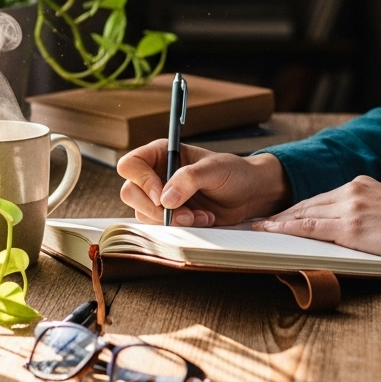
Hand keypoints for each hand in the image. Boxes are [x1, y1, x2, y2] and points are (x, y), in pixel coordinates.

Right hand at [117, 139, 289, 225]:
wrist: (249, 194)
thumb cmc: (234, 172)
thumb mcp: (214, 169)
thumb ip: (188, 179)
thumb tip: (164, 199)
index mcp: (162, 153)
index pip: (131, 165)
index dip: (142, 181)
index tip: (162, 195)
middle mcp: (156, 174)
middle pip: (130, 192)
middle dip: (156, 208)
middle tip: (184, 212)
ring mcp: (161, 197)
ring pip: (142, 213)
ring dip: (171, 220)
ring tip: (199, 216)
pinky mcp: (170, 216)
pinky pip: (158, 227)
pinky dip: (178, 228)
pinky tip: (201, 220)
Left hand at [251, 175, 380, 273]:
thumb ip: (368, 212)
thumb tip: (351, 228)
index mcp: (363, 184)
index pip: (322, 197)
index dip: (299, 207)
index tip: (282, 213)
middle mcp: (353, 190)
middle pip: (309, 202)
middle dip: (284, 213)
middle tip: (261, 221)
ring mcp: (351, 207)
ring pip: (305, 213)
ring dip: (280, 221)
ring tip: (261, 228)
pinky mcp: (351, 227)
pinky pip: (311, 227)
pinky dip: (288, 229)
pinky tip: (273, 232)